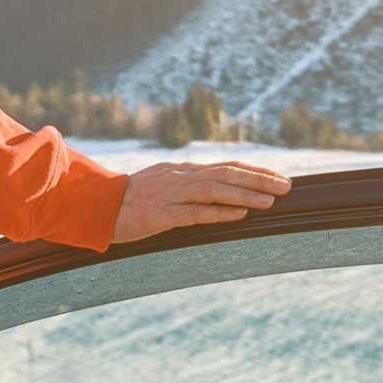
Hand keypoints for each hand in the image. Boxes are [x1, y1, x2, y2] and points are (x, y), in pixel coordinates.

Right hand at [111, 160, 292, 243]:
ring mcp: (170, 195)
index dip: (253, 171)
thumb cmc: (129, 201)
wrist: (96, 207)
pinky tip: (239, 215)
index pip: (225, 167)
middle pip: (225, 174)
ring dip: (245, 194)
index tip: (278, 177)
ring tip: (271, 200)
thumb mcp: (161, 186)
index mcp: (181, 171)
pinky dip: (219, 213)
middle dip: (258, 179)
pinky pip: (194, 212)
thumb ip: (187, 186)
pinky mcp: (160, 215)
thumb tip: (218, 193)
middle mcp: (179, 177)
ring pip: (214, 190)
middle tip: (286, 185)